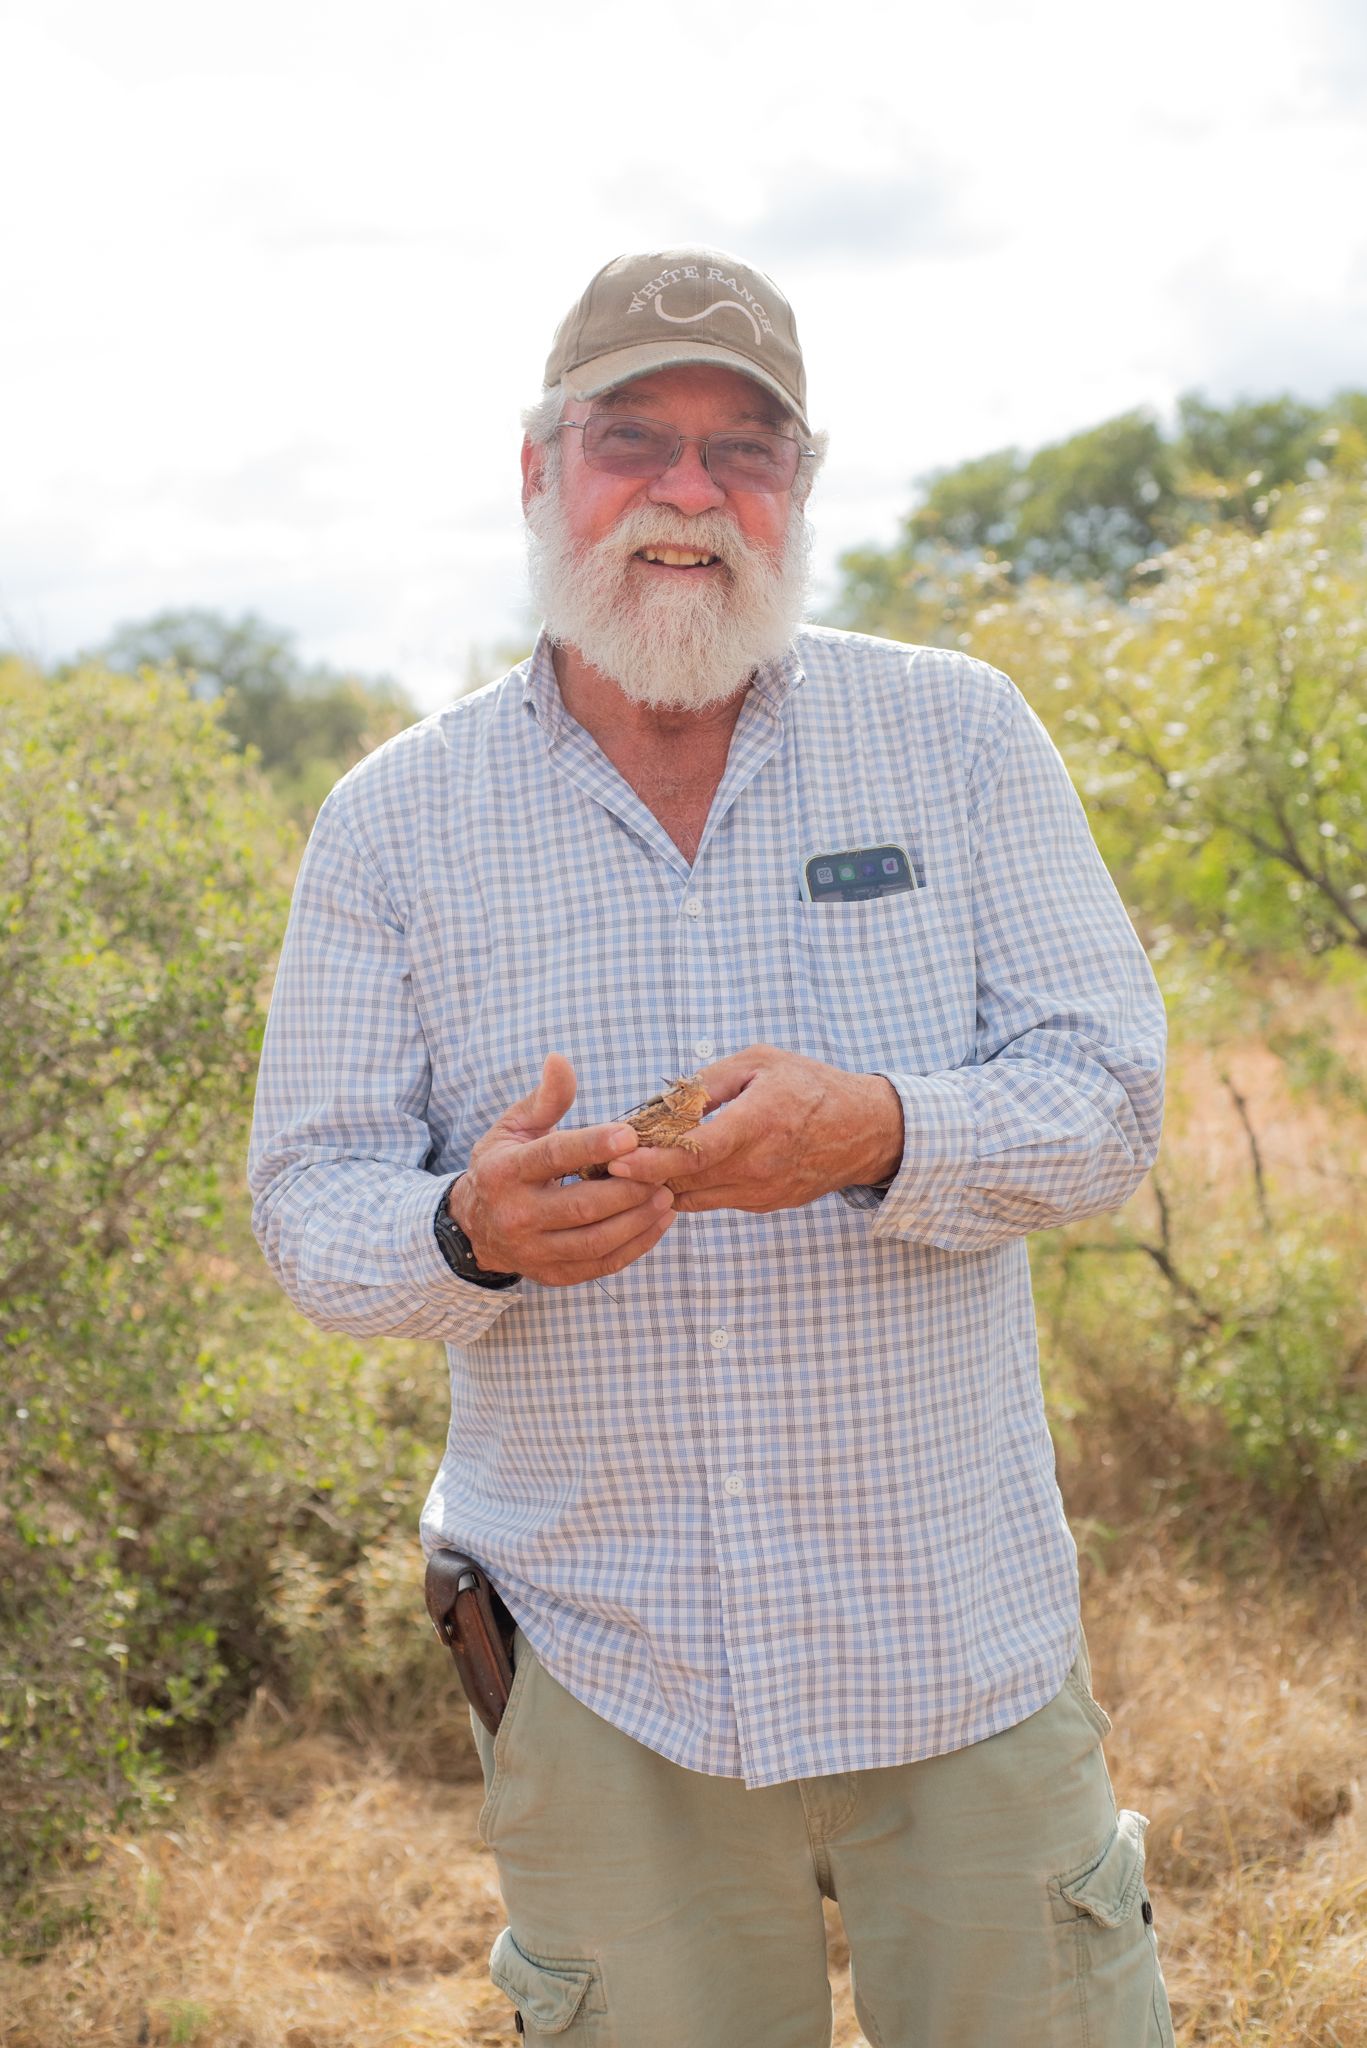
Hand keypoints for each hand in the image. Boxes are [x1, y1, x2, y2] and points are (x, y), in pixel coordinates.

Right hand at [450, 1054, 675, 1285]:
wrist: (476, 1227)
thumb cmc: (505, 1165)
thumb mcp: (515, 1128)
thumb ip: (545, 1099)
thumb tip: (560, 1059)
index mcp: (504, 1172)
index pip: (553, 1157)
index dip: (593, 1145)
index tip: (631, 1135)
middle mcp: (515, 1215)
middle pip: (582, 1205)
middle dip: (629, 1188)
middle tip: (663, 1170)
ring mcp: (533, 1251)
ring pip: (595, 1240)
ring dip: (638, 1219)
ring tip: (666, 1195)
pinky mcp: (552, 1275)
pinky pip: (600, 1266)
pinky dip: (635, 1246)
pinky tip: (657, 1222)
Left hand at [606, 1045, 903, 1213]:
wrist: (862, 1131)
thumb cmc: (808, 1085)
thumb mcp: (759, 1062)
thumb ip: (709, 1082)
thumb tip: (660, 1102)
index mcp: (758, 1122)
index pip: (694, 1152)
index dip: (650, 1160)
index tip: (614, 1159)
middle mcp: (758, 1164)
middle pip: (684, 1180)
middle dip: (638, 1176)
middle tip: (596, 1165)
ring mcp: (761, 1191)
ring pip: (692, 1197)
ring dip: (656, 1186)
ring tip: (619, 1171)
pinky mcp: (762, 1204)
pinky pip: (710, 1201)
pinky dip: (683, 1189)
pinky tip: (661, 1175)